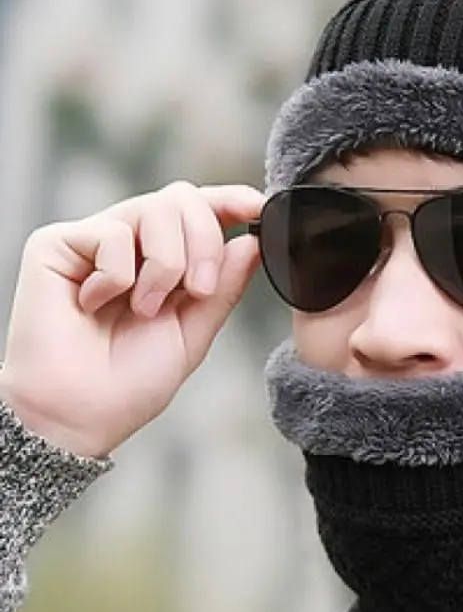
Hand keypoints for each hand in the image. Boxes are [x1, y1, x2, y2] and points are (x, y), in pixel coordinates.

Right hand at [0, 182, 263, 458]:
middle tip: (199, 290)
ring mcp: (94, 240)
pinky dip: (117, 276)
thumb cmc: (131, 381)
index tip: (257, 206)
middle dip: (204, 241)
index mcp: (166, 260)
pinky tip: (94, 304)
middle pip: (183, 198)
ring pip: (154, 207)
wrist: (81, 412)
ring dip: (165, 264)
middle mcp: (130, 242)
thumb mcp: (195, 331)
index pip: (201, 210)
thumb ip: (224, 286)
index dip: (230, 200)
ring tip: (145, 308)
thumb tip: (250, 242)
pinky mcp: (55, 244)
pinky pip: (111, 234)